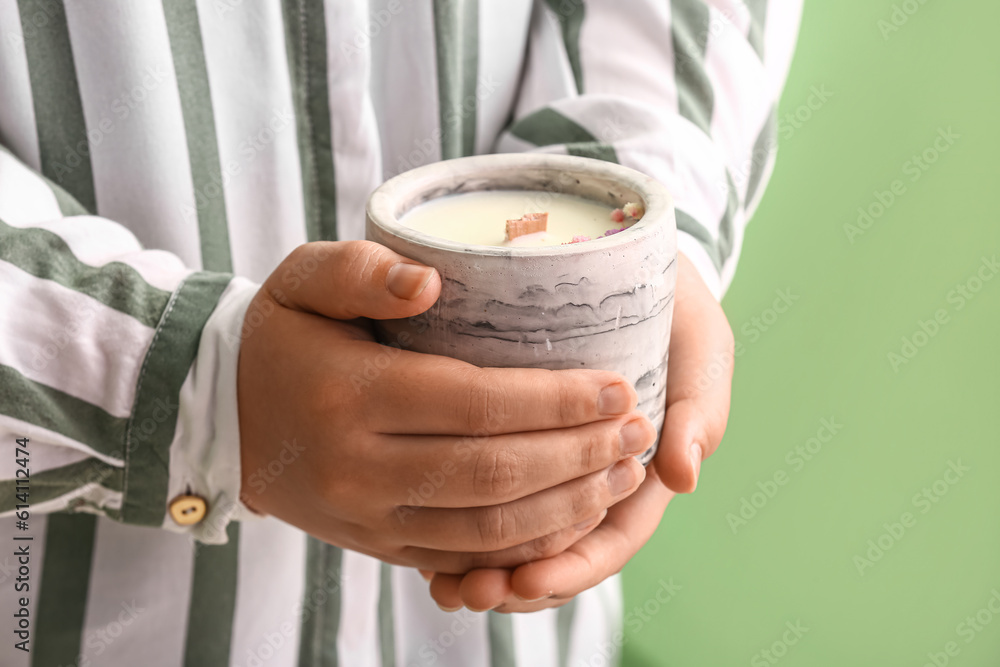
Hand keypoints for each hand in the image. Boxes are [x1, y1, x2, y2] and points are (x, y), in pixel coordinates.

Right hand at [236, 241, 656, 572]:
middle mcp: (361, 468)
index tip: (617, 387)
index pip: (476, 404)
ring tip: (622, 475)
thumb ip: (361, 269)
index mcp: (351, 396)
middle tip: (638, 430)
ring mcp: (370, 518)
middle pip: (495, 473)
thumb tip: (431, 282)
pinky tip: (572, 516)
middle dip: (579, 455)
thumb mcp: (301, 279)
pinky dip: (527, 544)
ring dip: (567, 505)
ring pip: (489, 528)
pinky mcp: (378, 545)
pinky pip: (465, 557)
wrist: (220, 417)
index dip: (557, 401)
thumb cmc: (280, 337)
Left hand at [425, 251, 733, 610]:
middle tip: (467, 591)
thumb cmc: (672, 302)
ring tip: (443, 583)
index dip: (572, 566)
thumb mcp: (698, 340)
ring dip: (484, 565)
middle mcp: (592, 473)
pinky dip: (460, 524)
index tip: (526, 581)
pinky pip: (484, 493)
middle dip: (515, 579)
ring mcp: (551, 458)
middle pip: (557, 549)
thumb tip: (682, 477)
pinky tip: (422, 543)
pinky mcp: (510, 437)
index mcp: (641, 467)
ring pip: (517, 532)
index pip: (610, 537)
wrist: (624, 253)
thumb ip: (701, 400)